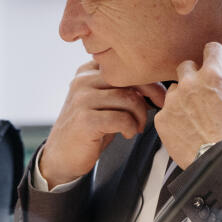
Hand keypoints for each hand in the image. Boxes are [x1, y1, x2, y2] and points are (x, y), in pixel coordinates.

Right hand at [39, 60, 167, 186]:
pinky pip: (121, 118)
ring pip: (128, 99)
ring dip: (140, 116)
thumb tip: (156, 85)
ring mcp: (82, 99)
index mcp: (87, 71)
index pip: (125, 65)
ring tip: (136, 127)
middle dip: (152, 93)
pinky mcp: (85, 119)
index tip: (159, 94)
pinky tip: (127, 133)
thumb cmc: (88, 129)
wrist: (61, 156)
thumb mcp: (103, 102)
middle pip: (129, 79)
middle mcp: (82, 81)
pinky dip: (130, 127)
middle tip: (160, 106)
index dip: (148, 79)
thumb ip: (121, 88)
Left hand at [154, 42, 221, 167]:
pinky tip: (183, 126)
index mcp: (212, 76)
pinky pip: (165, 111)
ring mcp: (173, 100)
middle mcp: (190, 84)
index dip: (214, 53)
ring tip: (192, 113)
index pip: (211, 49)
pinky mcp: (162, 117)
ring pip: (173, 89)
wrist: (216, 158)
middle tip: (200, 87)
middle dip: (193, 73)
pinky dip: (173, 116)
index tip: (213, 56)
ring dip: (181, 96)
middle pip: (185, 65)